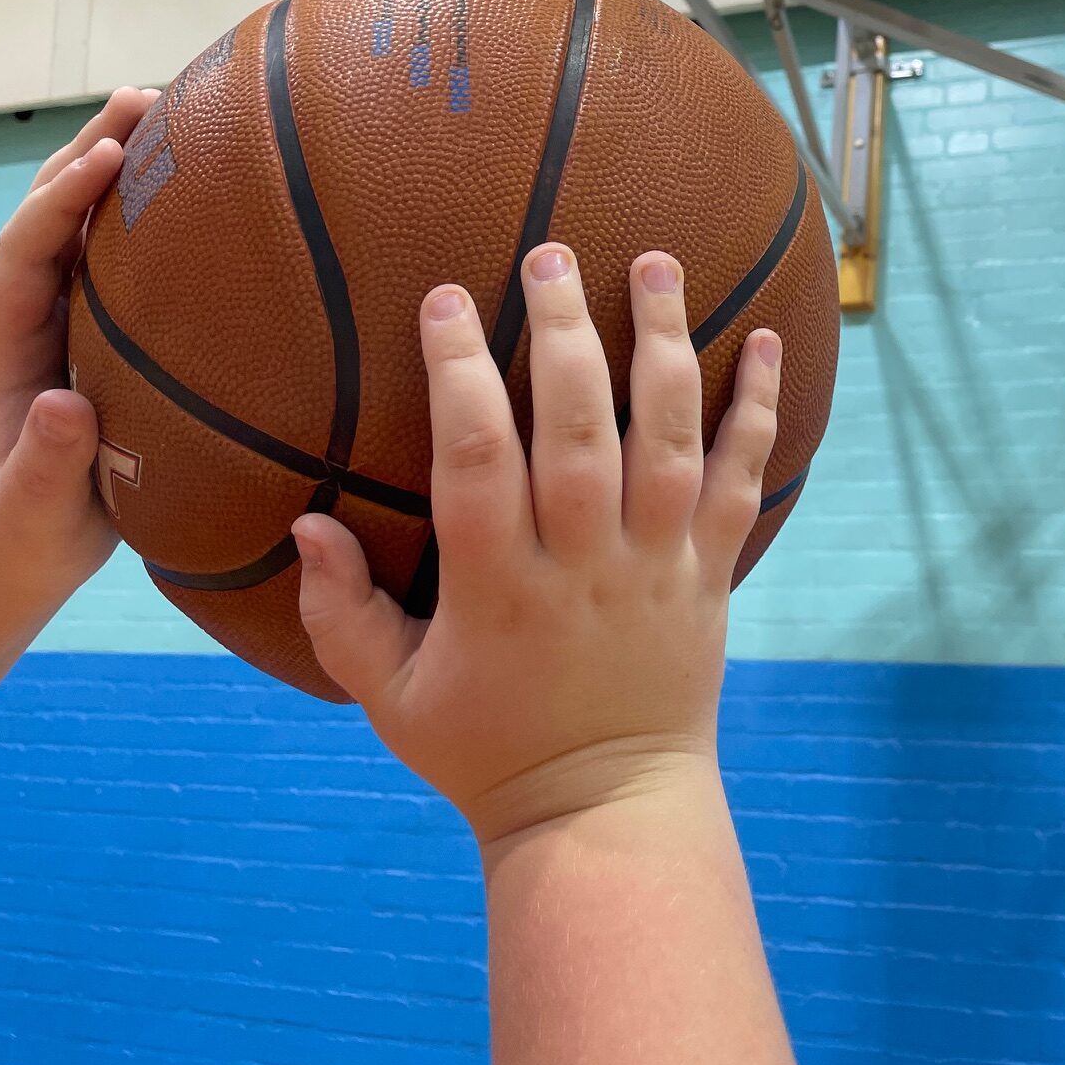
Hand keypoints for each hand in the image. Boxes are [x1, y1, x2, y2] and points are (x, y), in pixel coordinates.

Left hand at [0, 88, 159, 681]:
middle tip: (148, 97)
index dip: (59, 203)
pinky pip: (111, 264)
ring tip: (166, 115)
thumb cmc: (12, 550)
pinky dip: (142, 218)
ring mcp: (55, 328)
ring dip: (114, 170)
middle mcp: (21, 324)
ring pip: (78, 231)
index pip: (19, 255)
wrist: (7, 573)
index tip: (106, 160)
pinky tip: (191, 197)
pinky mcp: (87, 341)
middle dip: (90, 153)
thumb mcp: (26, 519)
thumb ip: (42, 465)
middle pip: (47, 217)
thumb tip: (66, 405)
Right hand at [293, 245, 780, 847]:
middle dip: (564, 331)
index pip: (475, 458)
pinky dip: (756, 408)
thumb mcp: (391, 698)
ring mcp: (656, 563)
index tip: (444, 299)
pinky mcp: (709, 572)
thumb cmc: (484, 750)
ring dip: (663, 344)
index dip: (458, 372)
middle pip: (576, 428)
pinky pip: (739, 479)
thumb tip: (303, 524)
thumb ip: (341, 612)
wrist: (604, 812)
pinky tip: (761, 337)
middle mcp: (583, 562)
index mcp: (497, 587)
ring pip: (665, 438)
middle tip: (549, 253)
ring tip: (656, 261)